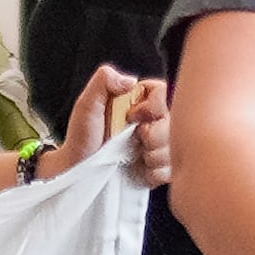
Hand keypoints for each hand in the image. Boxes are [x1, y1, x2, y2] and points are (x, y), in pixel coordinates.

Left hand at [43, 69, 169, 188]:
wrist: (79, 170)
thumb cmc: (82, 138)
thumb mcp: (86, 105)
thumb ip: (103, 81)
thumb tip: (131, 80)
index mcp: (139, 103)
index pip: (164, 92)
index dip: (152, 105)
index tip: (132, 116)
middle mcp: (153, 123)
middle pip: (174, 124)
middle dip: (152, 136)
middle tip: (131, 140)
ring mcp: (159, 147)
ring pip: (174, 149)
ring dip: (152, 156)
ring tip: (132, 157)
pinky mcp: (160, 169)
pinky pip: (170, 171)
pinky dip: (153, 173)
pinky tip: (138, 170)